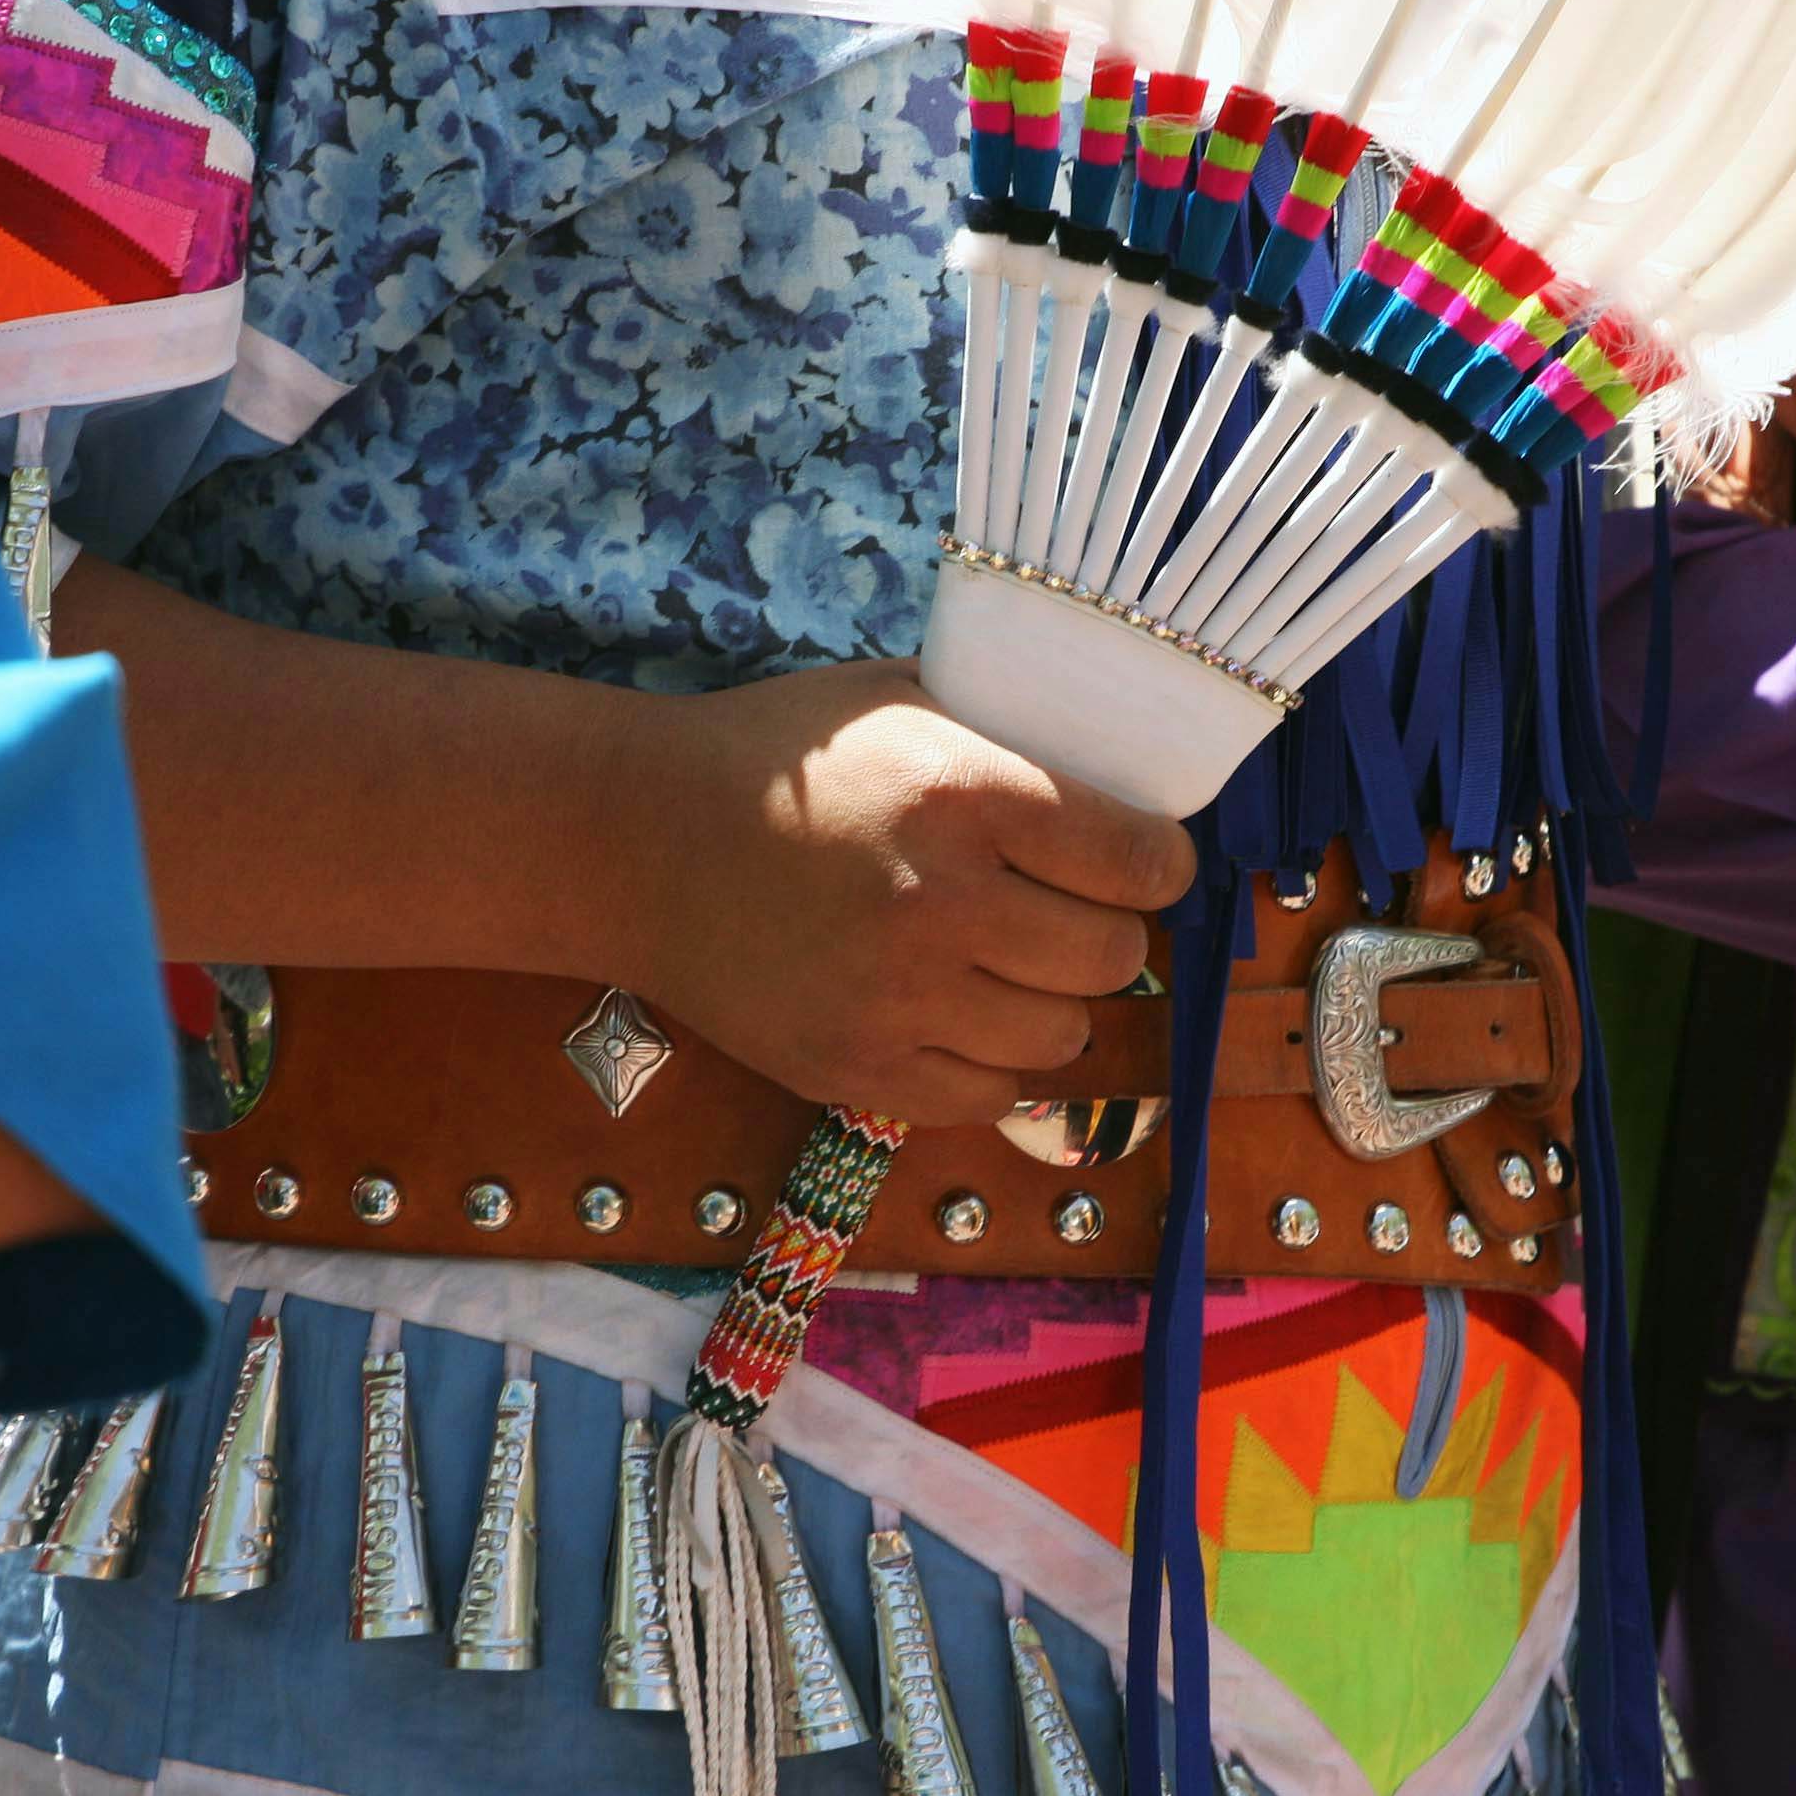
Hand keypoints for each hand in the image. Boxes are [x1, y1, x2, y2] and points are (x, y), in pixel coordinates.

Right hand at [622, 660, 1198, 1123]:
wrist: (635, 842)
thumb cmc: (776, 760)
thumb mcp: (899, 699)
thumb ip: (1006, 728)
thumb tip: (1119, 760)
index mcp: (964, 796)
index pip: (1140, 861)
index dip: (1160, 863)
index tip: (1145, 861)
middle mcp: (941, 905)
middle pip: (1114, 957)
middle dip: (1107, 933)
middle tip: (1073, 912)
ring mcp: (897, 999)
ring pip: (1061, 1036)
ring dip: (1052, 1002)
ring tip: (1012, 966)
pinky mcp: (856, 1069)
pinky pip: (987, 1097)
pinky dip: (991, 1063)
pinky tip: (961, 1016)